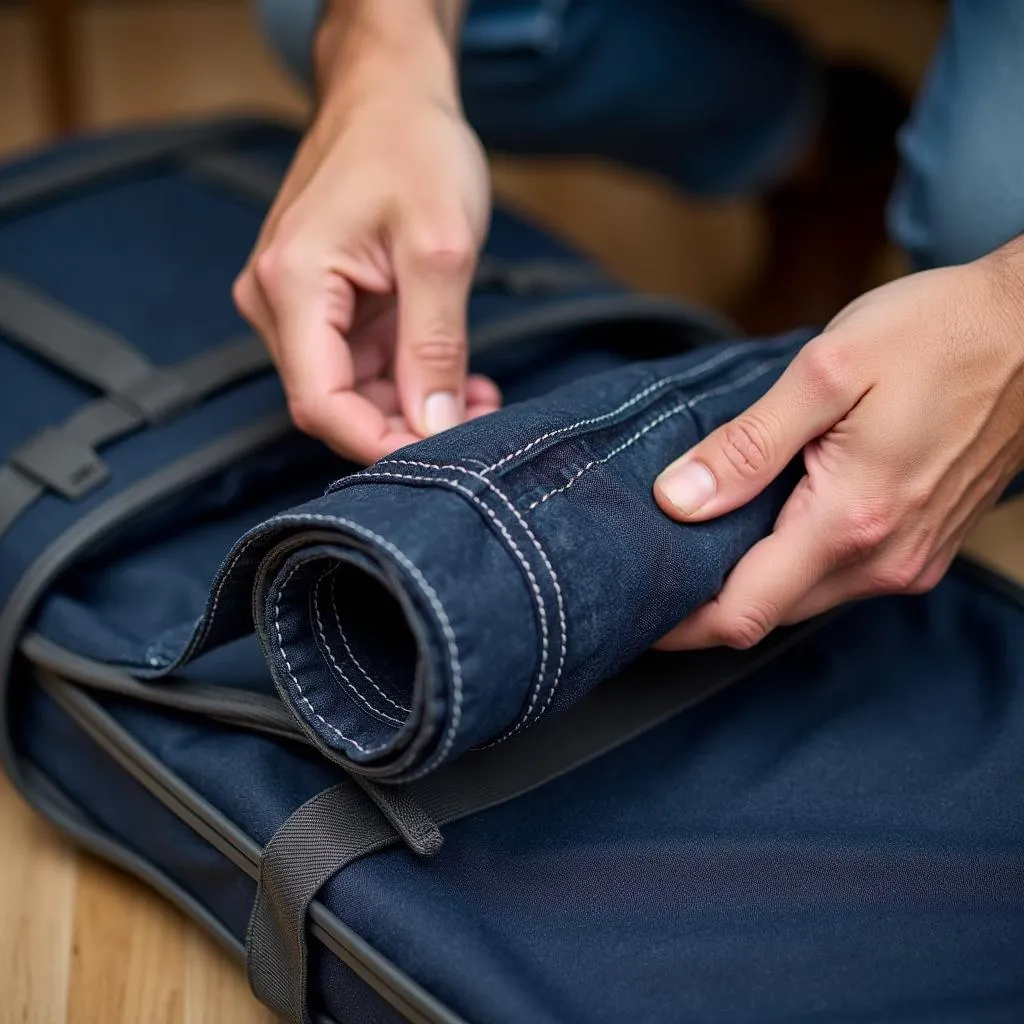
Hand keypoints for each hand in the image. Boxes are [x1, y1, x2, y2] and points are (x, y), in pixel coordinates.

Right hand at [233, 3, 499, 463]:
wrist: (391, 93)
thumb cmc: (410, 146)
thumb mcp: (440, 251)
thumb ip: (434, 348)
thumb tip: (434, 427)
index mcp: (291, 286)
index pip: (320, 404)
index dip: (379, 445)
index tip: (441, 461)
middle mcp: (278, 303)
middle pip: (336, 404)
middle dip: (408, 426)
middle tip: (480, 423)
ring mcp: (298, 306)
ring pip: (355, 392)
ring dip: (417, 406)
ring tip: (480, 396)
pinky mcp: (325, 306)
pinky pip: (364, 366)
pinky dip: (412, 378)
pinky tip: (459, 377)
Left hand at [653, 244, 1023, 649]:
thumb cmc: (936, 333)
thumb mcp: (826, 372)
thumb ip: (748, 446)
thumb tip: (678, 500)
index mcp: (851, 521)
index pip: (744, 612)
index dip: (680, 622)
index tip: (635, 604)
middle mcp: (884, 560)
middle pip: (769, 613)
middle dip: (706, 602)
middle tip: (653, 563)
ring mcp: (910, 560)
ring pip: (803, 598)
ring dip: (751, 579)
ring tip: (701, 534)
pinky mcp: (923, 547)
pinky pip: (840, 577)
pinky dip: (794, 562)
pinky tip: (768, 518)